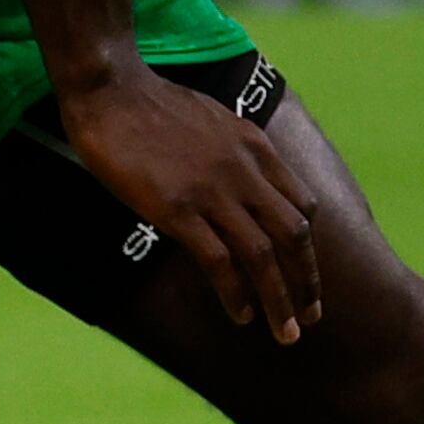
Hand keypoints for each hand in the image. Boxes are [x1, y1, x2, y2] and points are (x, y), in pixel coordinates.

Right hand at [58, 65, 323, 341]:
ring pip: (263, 255)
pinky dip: (235, 293)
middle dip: (308, 281)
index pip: (302, 205)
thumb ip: (233, 150)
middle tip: (311, 317)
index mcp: (255, 147)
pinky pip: (219, 261)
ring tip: (286, 334)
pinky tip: (241, 315)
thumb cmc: (150, 103)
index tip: (304, 272)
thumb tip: (236, 180)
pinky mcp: (178, 209)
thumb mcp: (212, 118)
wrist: (112, 90)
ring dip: (280, 300)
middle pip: (294, 235)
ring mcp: (213, 191)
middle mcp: (244, 171)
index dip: (308, 246)